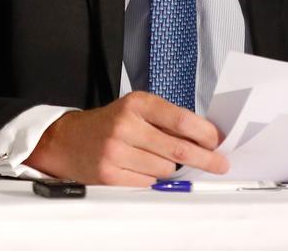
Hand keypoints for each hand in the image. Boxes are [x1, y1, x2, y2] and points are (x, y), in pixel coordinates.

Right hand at [23, 91, 228, 185]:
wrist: (67, 139)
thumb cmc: (109, 125)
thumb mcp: (135, 111)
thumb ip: (167, 121)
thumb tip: (207, 140)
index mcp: (135, 104)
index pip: (180, 120)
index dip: (205, 134)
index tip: (217, 143)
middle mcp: (124, 125)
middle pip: (177, 150)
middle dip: (204, 160)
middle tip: (219, 165)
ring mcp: (115, 151)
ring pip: (165, 170)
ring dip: (169, 170)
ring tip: (153, 160)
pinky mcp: (110, 174)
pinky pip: (148, 184)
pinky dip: (151, 180)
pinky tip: (138, 169)